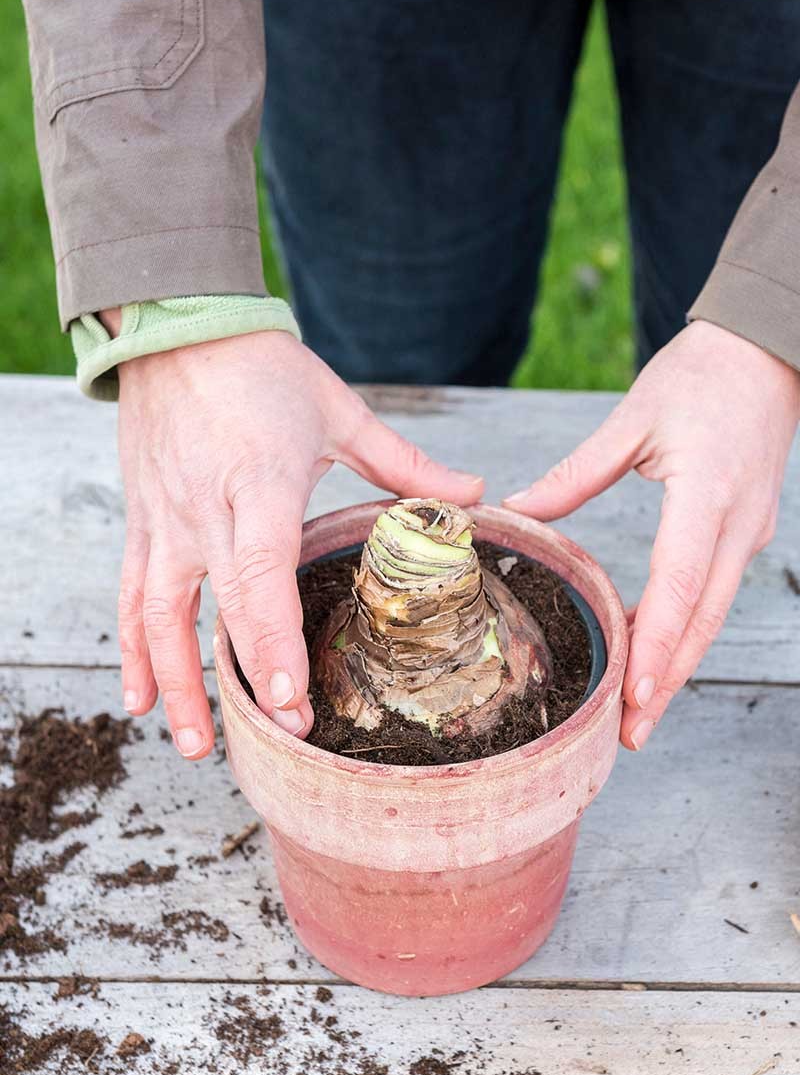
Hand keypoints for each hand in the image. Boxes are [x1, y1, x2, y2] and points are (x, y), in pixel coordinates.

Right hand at [115, 328, 482, 758]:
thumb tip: (474, 496)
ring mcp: (165, 519)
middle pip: (217, 607)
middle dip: (244, 678)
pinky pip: (132, 596)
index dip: (272, 639)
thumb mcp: (339, 411)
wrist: (177, 327)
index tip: (288, 698)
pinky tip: (141, 699)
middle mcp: (205, 509)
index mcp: (261, 482)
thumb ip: (405, 464)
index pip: (261, 573)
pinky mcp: (143, 522)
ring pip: (160, 615)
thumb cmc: (263, 369)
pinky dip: (134, 650)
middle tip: (277, 736)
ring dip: (176, 683)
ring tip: (197, 746)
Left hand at [503, 320, 799, 750]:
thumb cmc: (699, 377)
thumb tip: (518, 511)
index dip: (657, 642)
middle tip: (630, 734)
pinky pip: (714, 592)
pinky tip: (655, 653)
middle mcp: (737, 525)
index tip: (635, 692)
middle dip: (668, 681)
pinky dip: (686, 630)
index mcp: (707, 493)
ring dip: (678, 665)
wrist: (765, 350)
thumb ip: (576, 473)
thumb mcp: (633, 418)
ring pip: (713, 614)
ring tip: (640, 713)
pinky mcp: (747, 531)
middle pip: (703, 619)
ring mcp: (750, 531)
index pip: (680, 583)